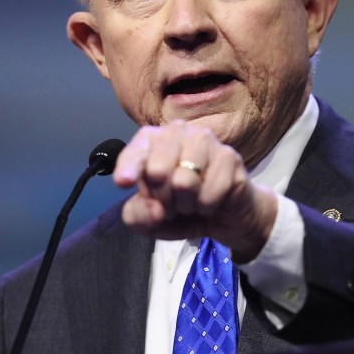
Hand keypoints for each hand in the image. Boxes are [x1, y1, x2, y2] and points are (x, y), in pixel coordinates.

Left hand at [114, 120, 278, 262]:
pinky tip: (210, 202)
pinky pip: (208, 193)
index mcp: (153, 140)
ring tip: (191, 202)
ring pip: (183, 182)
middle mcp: (178, 132)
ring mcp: (206, 141)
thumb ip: (138, 216)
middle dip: (162, 198)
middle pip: (157, 170)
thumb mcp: (150, 220)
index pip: (137, 151)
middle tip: (171, 203)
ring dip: (185, 204)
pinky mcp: (230, 157)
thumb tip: (154, 209)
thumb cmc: (182, 210)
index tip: (124, 182)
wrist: (224, 217)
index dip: (129, 167)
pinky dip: (206, 206)